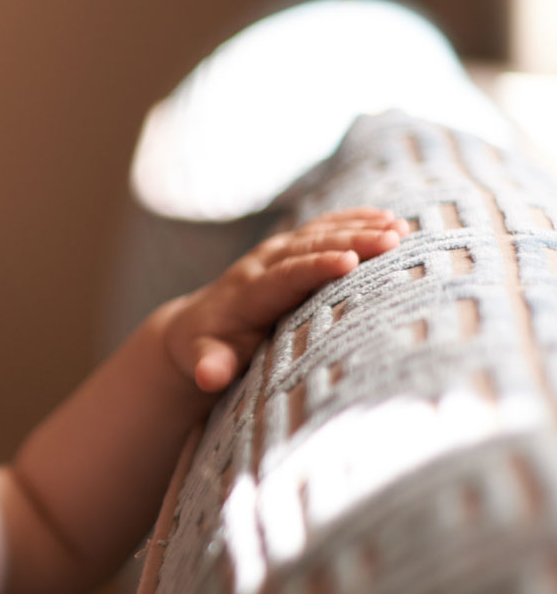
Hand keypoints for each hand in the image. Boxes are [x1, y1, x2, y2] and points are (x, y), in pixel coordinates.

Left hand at [161, 207, 408, 392]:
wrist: (193, 324)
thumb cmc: (207, 348)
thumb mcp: (205, 358)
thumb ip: (210, 365)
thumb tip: (208, 376)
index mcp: (248, 292)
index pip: (285, 275)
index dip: (316, 267)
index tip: (350, 261)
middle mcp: (262, 264)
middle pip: (310, 248)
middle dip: (351, 241)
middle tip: (392, 240)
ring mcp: (276, 252)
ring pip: (320, 233)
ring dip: (360, 227)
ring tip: (401, 228)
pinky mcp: (288, 248)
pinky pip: (323, 228)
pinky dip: (354, 220)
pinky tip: (388, 217)